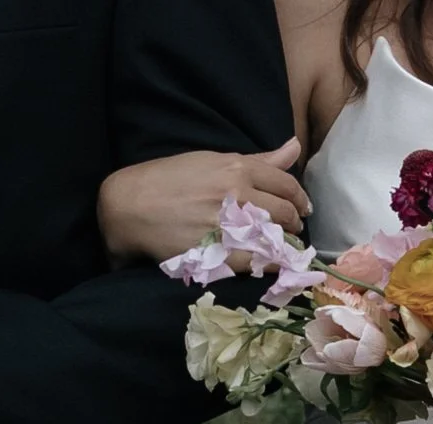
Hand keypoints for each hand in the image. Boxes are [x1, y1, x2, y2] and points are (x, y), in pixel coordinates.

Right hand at [99, 140, 308, 266]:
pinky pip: (257, 262)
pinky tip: (271, 266)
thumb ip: (257, 160)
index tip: (301, 209)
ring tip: (281, 249)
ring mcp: (228, 225)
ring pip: (274, 237)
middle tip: (292, 232)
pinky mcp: (218, 252)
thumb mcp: (211, 159)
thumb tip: (294, 147)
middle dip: (293, 223)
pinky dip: (270, 264)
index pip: (286, 183)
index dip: (299, 199)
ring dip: (284, 246)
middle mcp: (237, 194)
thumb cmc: (167, 179)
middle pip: (284, 212)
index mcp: (237, 168)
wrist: (131, 206)